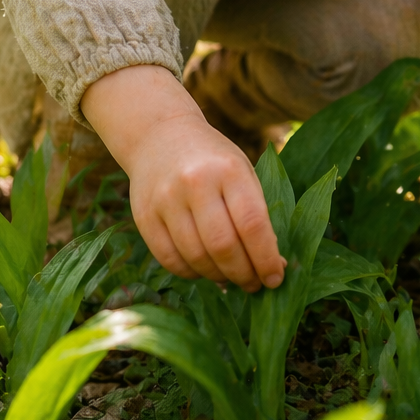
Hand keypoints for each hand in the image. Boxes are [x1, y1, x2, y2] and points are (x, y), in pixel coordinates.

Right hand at [82, 65, 285, 291]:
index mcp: (229, 169)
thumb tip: (275, 264)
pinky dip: (192, 273)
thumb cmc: (213, 159)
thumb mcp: (242, 172)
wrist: (160, 135)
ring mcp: (166, 199)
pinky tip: (204, 270)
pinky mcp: (144, 216)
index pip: (252, 224)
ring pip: (196, 257)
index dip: (266, 258)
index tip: (276, 278)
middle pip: (223, 246)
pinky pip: (170, 260)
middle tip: (254, 284)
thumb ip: (257, 215)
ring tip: (231, 278)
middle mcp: (196, 183)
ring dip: (219, 277)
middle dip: (243, 274)